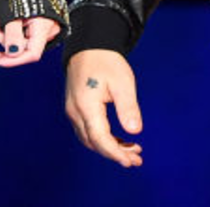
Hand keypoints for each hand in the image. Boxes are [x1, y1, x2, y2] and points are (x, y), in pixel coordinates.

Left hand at [0, 16, 59, 67]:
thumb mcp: (11, 13)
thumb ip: (12, 36)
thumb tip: (12, 55)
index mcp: (45, 27)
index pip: (31, 54)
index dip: (13, 61)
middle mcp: (49, 28)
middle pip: (25, 48)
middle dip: (5, 43)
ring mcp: (45, 23)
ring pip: (23, 39)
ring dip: (6, 34)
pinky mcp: (40, 19)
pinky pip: (25, 31)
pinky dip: (11, 29)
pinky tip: (0, 21)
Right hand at [64, 49, 143, 167]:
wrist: (88, 47)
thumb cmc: (106, 62)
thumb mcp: (123, 83)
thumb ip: (128, 108)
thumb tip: (134, 131)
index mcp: (86, 105)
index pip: (100, 138)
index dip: (115, 153)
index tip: (131, 161)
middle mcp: (75, 112)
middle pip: (94, 143)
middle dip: (115, 154)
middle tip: (137, 159)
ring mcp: (73, 111)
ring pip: (90, 139)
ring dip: (109, 148)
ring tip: (132, 151)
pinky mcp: (76, 109)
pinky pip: (88, 131)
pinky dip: (103, 140)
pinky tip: (119, 140)